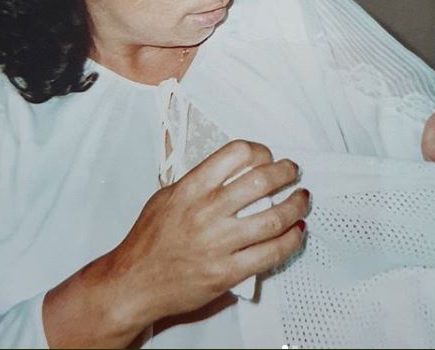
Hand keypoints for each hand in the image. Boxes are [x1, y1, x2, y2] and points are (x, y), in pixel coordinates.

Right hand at [107, 139, 307, 326]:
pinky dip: (290, 240)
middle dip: (286, 172)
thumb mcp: (166, 197)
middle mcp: (207, 212)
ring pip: (273, 218)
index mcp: (191, 188)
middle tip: (292, 172)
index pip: (236, 153)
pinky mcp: (227, 273)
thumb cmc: (148, 241)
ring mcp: (219, 244)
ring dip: (296, 205)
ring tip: (302, 199)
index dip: (259, 151)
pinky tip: (297, 231)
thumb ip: (199, 181)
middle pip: (262, 181)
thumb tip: (233, 169)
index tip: (267, 156)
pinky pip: (270, 253)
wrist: (133, 283)